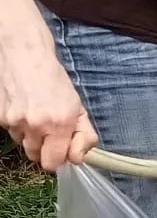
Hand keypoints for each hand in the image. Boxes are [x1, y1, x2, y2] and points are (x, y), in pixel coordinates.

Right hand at [0, 48, 97, 172]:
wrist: (24, 54)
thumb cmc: (55, 80)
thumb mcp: (79, 107)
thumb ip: (84, 135)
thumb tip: (78, 158)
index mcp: (59, 125)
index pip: (52, 163)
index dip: (58, 159)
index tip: (62, 150)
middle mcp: (35, 126)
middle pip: (36, 156)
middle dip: (45, 149)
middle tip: (50, 131)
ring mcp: (13, 121)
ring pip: (23, 143)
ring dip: (30, 135)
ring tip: (36, 114)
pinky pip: (11, 130)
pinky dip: (17, 124)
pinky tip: (23, 107)